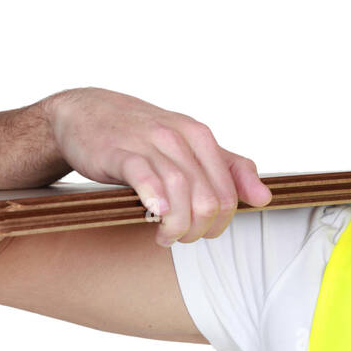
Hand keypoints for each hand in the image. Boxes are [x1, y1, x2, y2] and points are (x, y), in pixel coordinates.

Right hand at [42, 87, 271, 245]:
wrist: (85, 112)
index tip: (202, 232)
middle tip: (180, 238)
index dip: (220, 223)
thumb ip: (229, 168)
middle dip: (198, 229)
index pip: (228, 192)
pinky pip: (144, 175)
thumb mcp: (188, 145)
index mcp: (199, 136)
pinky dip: (154, 197)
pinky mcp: (119, 151)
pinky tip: (155, 212)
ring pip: (181, 190)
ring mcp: (149, 142)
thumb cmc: (139, 134)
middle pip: (208, 198)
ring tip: (164, 236)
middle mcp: (179, 137)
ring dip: (176, 225)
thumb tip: (264, 198)